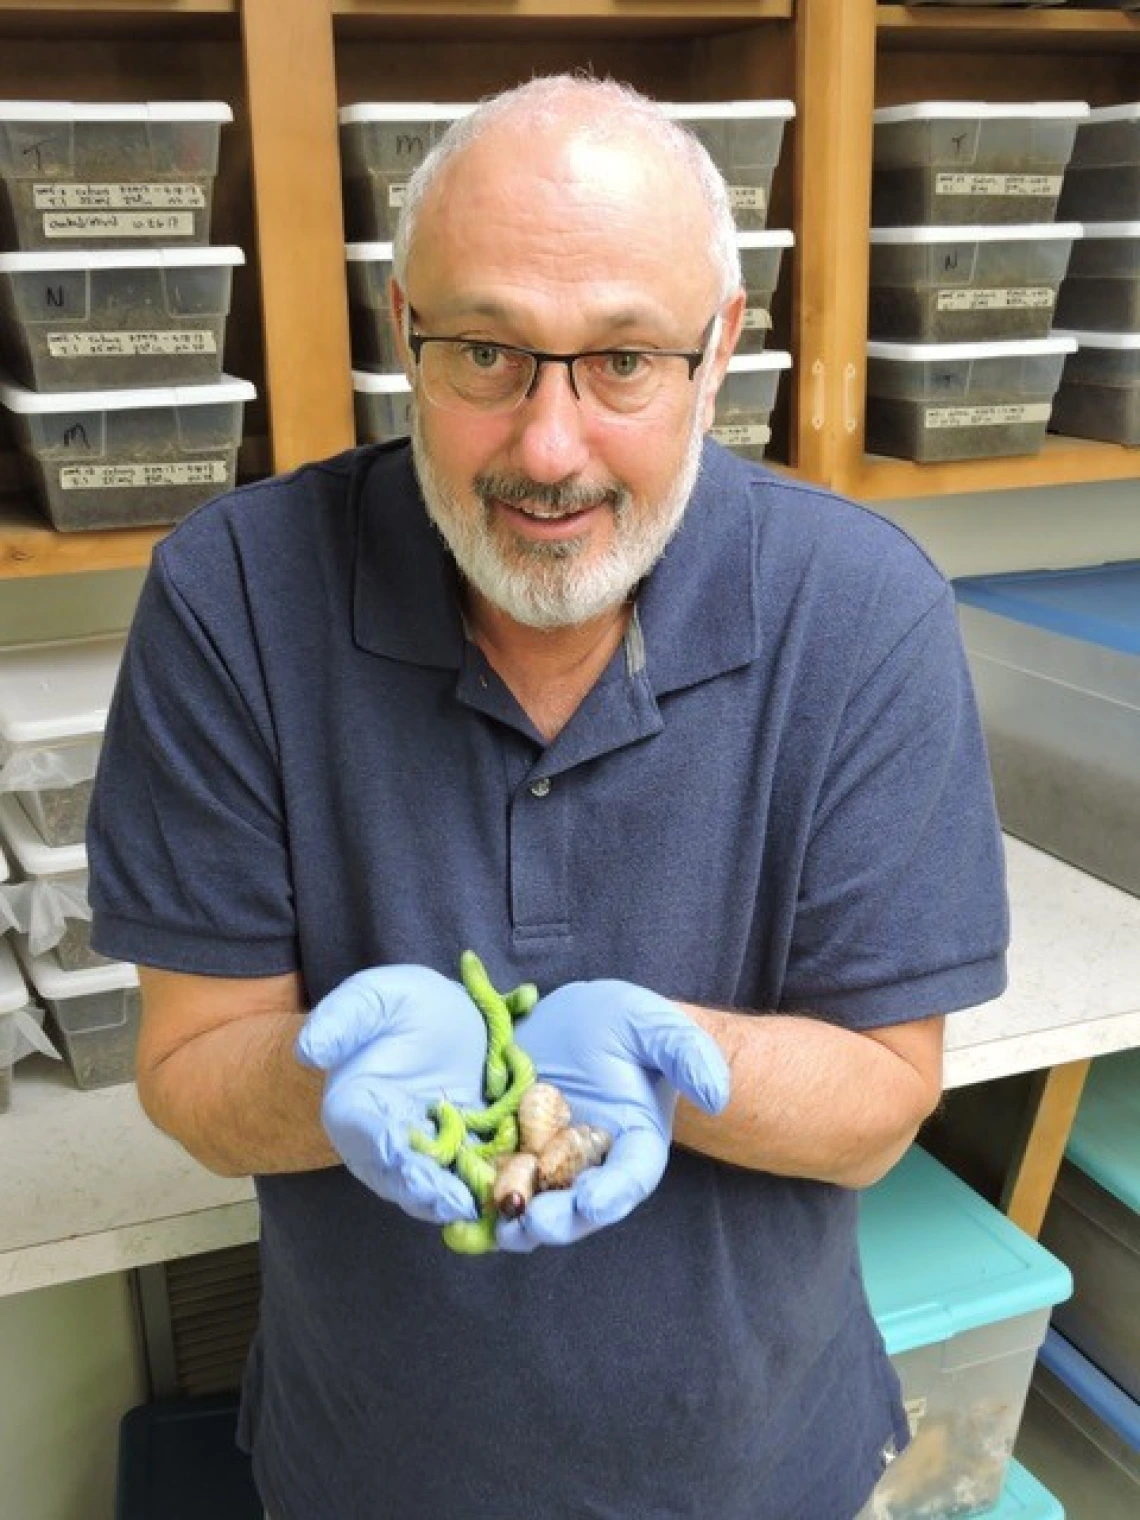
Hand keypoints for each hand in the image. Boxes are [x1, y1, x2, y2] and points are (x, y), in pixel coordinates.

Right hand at [296, 965, 487, 1224]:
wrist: (433, 1016)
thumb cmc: (392, 1007)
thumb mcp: (368, 999)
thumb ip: (339, 1020)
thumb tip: (309, 1050)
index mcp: (353, 1106)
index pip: (362, 1130)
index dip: (379, 1143)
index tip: (398, 1152)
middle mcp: (383, 1140)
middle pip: (399, 1172)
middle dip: (424, 1186)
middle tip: (449, 1198)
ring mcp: (423, 1151)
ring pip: (434, 1184)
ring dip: (456, 1197)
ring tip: (478, 1204)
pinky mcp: (460, 1149)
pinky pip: (469, 1173)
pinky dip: (484, 1184)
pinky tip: (504, 1190)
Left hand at [498, 979, 729, 1251]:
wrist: (574, 1018)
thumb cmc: (624, 1023)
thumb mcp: (654, 1025)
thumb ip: (687, 1053)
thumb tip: (717, 1094)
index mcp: (635, 1144)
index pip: (632, 1177)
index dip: (615, 1193)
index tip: (596, 1203)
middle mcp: (593, 1166)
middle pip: (580, 1206)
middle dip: (560, 1219)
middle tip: (536, 1222)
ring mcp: (549, 1164)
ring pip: (537, 1204)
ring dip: (517, 1221)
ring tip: (500, 1227)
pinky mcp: (510, 1154)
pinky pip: (496, 1182)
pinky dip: (480, 1198)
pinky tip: (460, 1203)